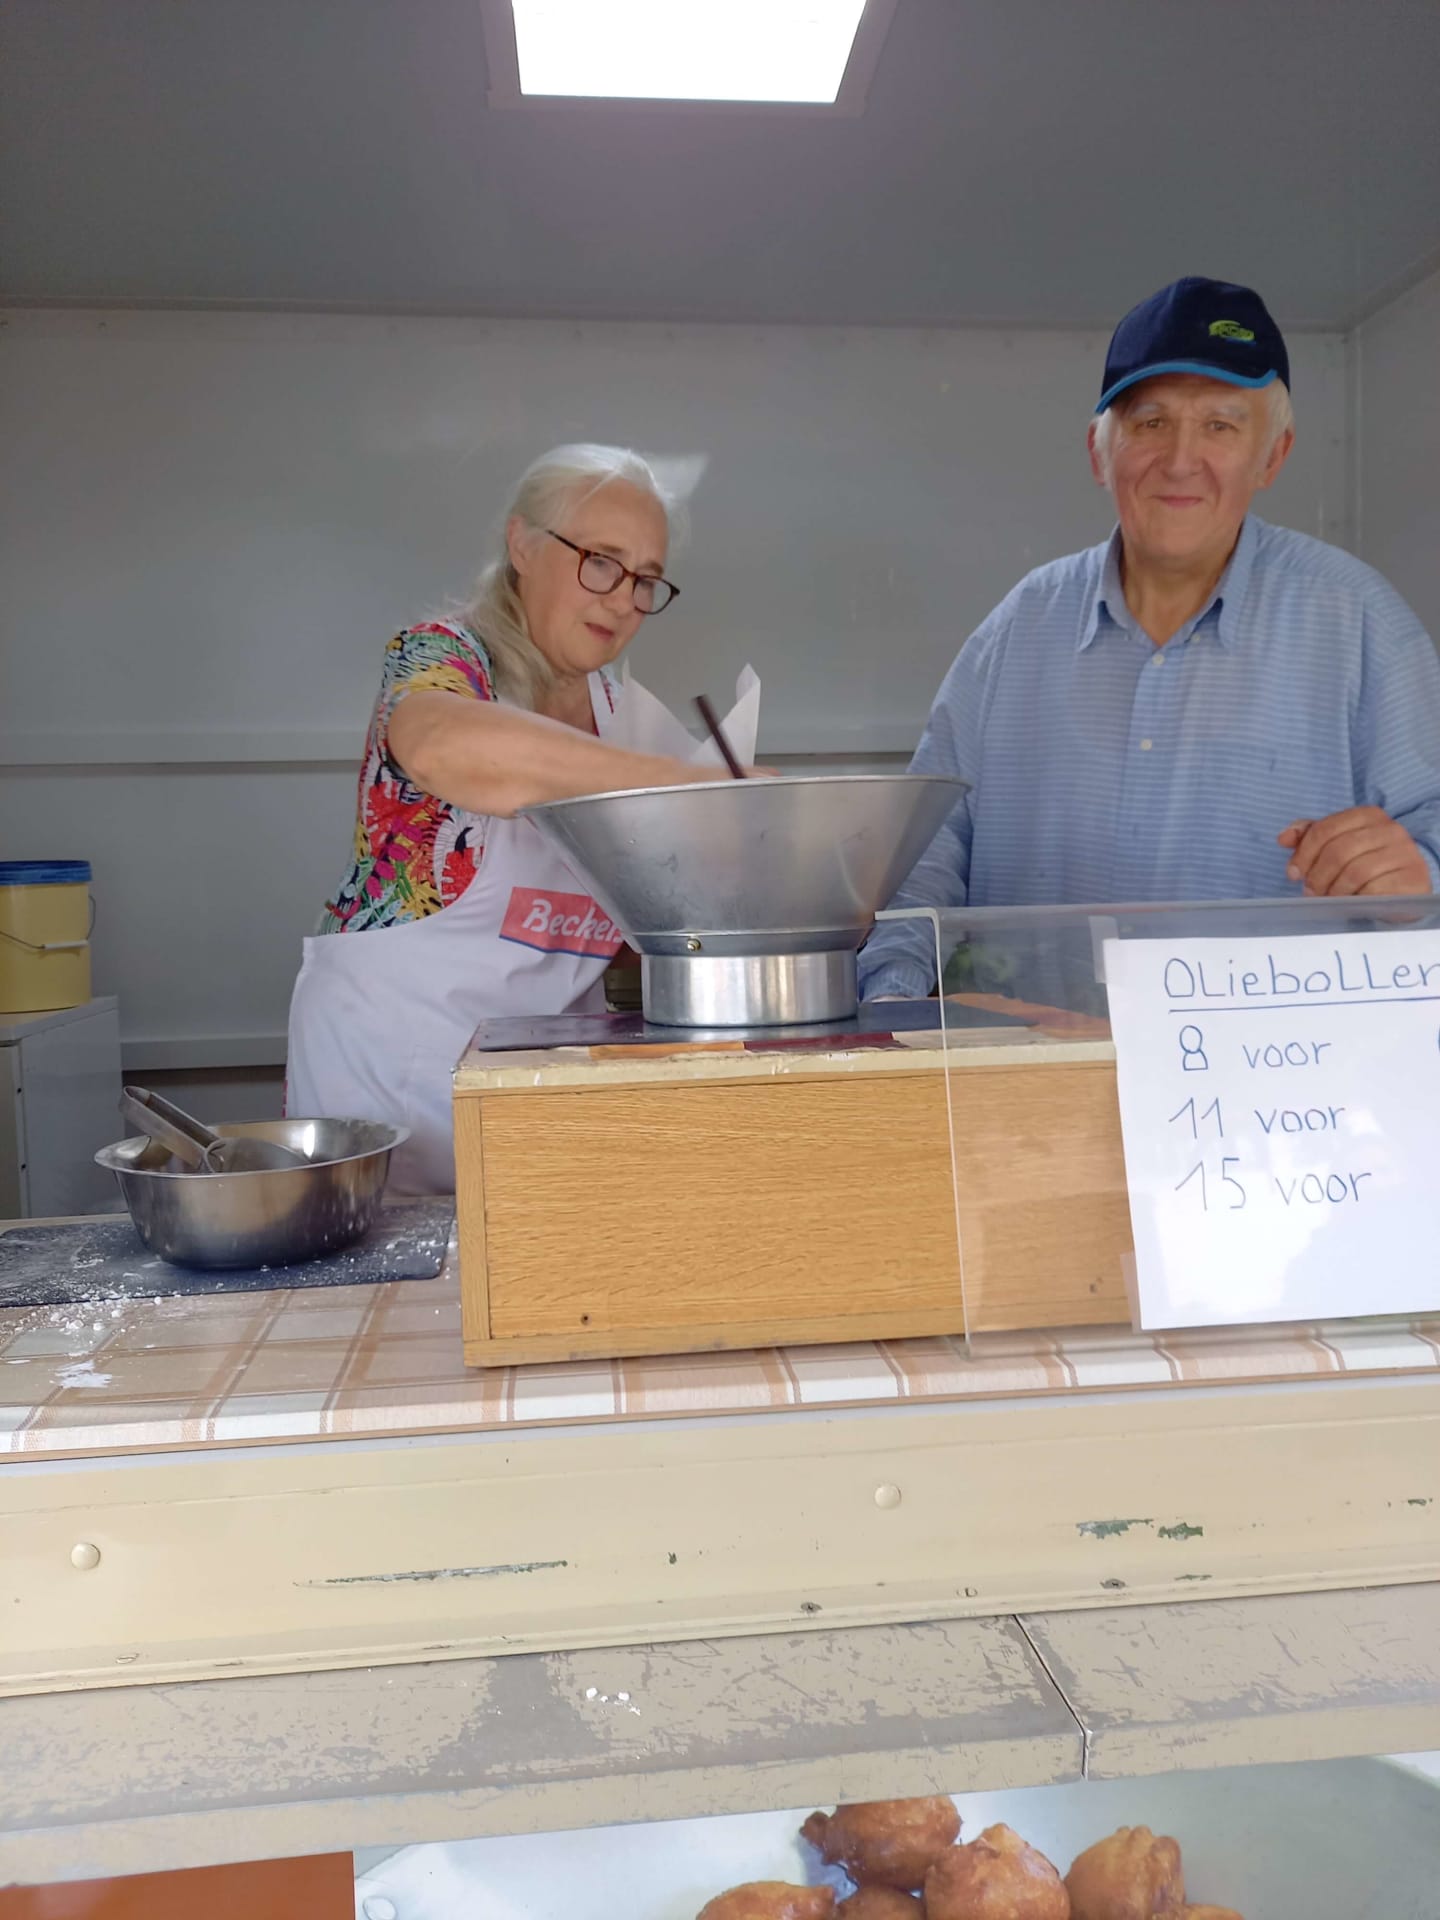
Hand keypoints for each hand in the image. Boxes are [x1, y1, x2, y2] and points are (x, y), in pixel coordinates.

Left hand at [1278, 807, 1431, 896]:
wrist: (1405, 888)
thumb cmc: (1367, 865)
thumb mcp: (1339, 845)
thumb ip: (1312, 837)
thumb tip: (1284, 837)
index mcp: (1368, 815)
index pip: (1325, 829)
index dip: (1304, 854)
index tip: (1294, 873)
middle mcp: (1390, 829)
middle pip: (1338, 851)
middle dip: (1317, 875)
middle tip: (1310, 891)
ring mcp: (1404, 853)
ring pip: (1355, 872)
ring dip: (1334, 890)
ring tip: (1330, 897)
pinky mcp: (1412, 877)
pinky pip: (1374, 890)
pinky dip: (1355, 899)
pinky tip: (1352, 902)